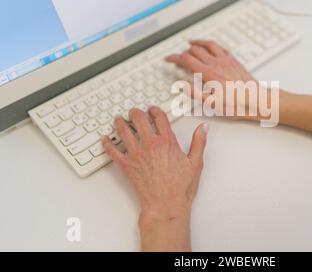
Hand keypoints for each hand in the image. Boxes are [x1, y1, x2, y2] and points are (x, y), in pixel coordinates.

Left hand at [102, 107, 208, 250]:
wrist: (165, 204)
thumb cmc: (180, 187)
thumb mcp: (195, 163)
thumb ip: (199, 142)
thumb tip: (203, 128)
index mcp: (167, 141)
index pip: (159, 117)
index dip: (155, 110)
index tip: (152, 110)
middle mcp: (150, 144)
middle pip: (138, 119)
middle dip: (135, 112)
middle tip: (133, 112)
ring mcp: (136, 154)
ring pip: (123, 131)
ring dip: (120, 122)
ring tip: (119, 119)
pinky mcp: (126, 165)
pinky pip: (112, 150)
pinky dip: (107, 143)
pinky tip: (105, 139)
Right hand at [166, 40, 264, 120]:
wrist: (256, 101)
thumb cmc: (236, 105)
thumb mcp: (211, 104)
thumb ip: (194, 92)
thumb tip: (181, 85)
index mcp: (208, 74)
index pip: (186, 59)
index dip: (174, 58)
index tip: (168, 59)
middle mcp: (216, 63)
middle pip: (195, 50)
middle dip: (183, 51)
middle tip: (178, 57)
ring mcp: (226, 60)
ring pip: (208, 44)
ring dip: (197, 42)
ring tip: (190, 42)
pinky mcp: (234, 60)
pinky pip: (220, 47)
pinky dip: (211, 44)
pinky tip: (210, 46)